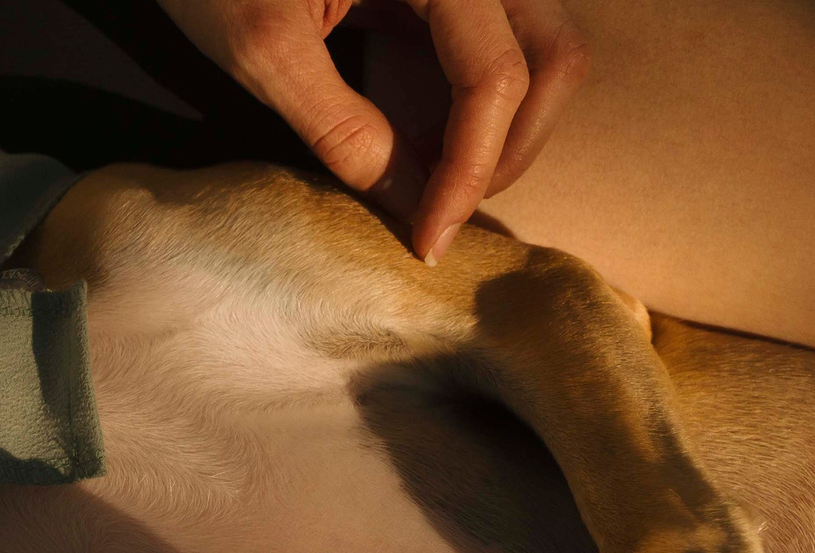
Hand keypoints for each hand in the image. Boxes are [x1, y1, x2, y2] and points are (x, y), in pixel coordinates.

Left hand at [156, 0, 588, 262]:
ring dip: (498, 131)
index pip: (494, 74)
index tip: (428, 241)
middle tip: (441, 216)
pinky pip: (489, 50)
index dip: (469, 169)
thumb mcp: (263, 49)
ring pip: (535, 53)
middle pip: (551, 58)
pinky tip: (416, 152)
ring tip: (428, 189)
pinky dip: (467, 110)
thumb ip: (337, 125)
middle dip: (507, 150)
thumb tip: (406, 203)